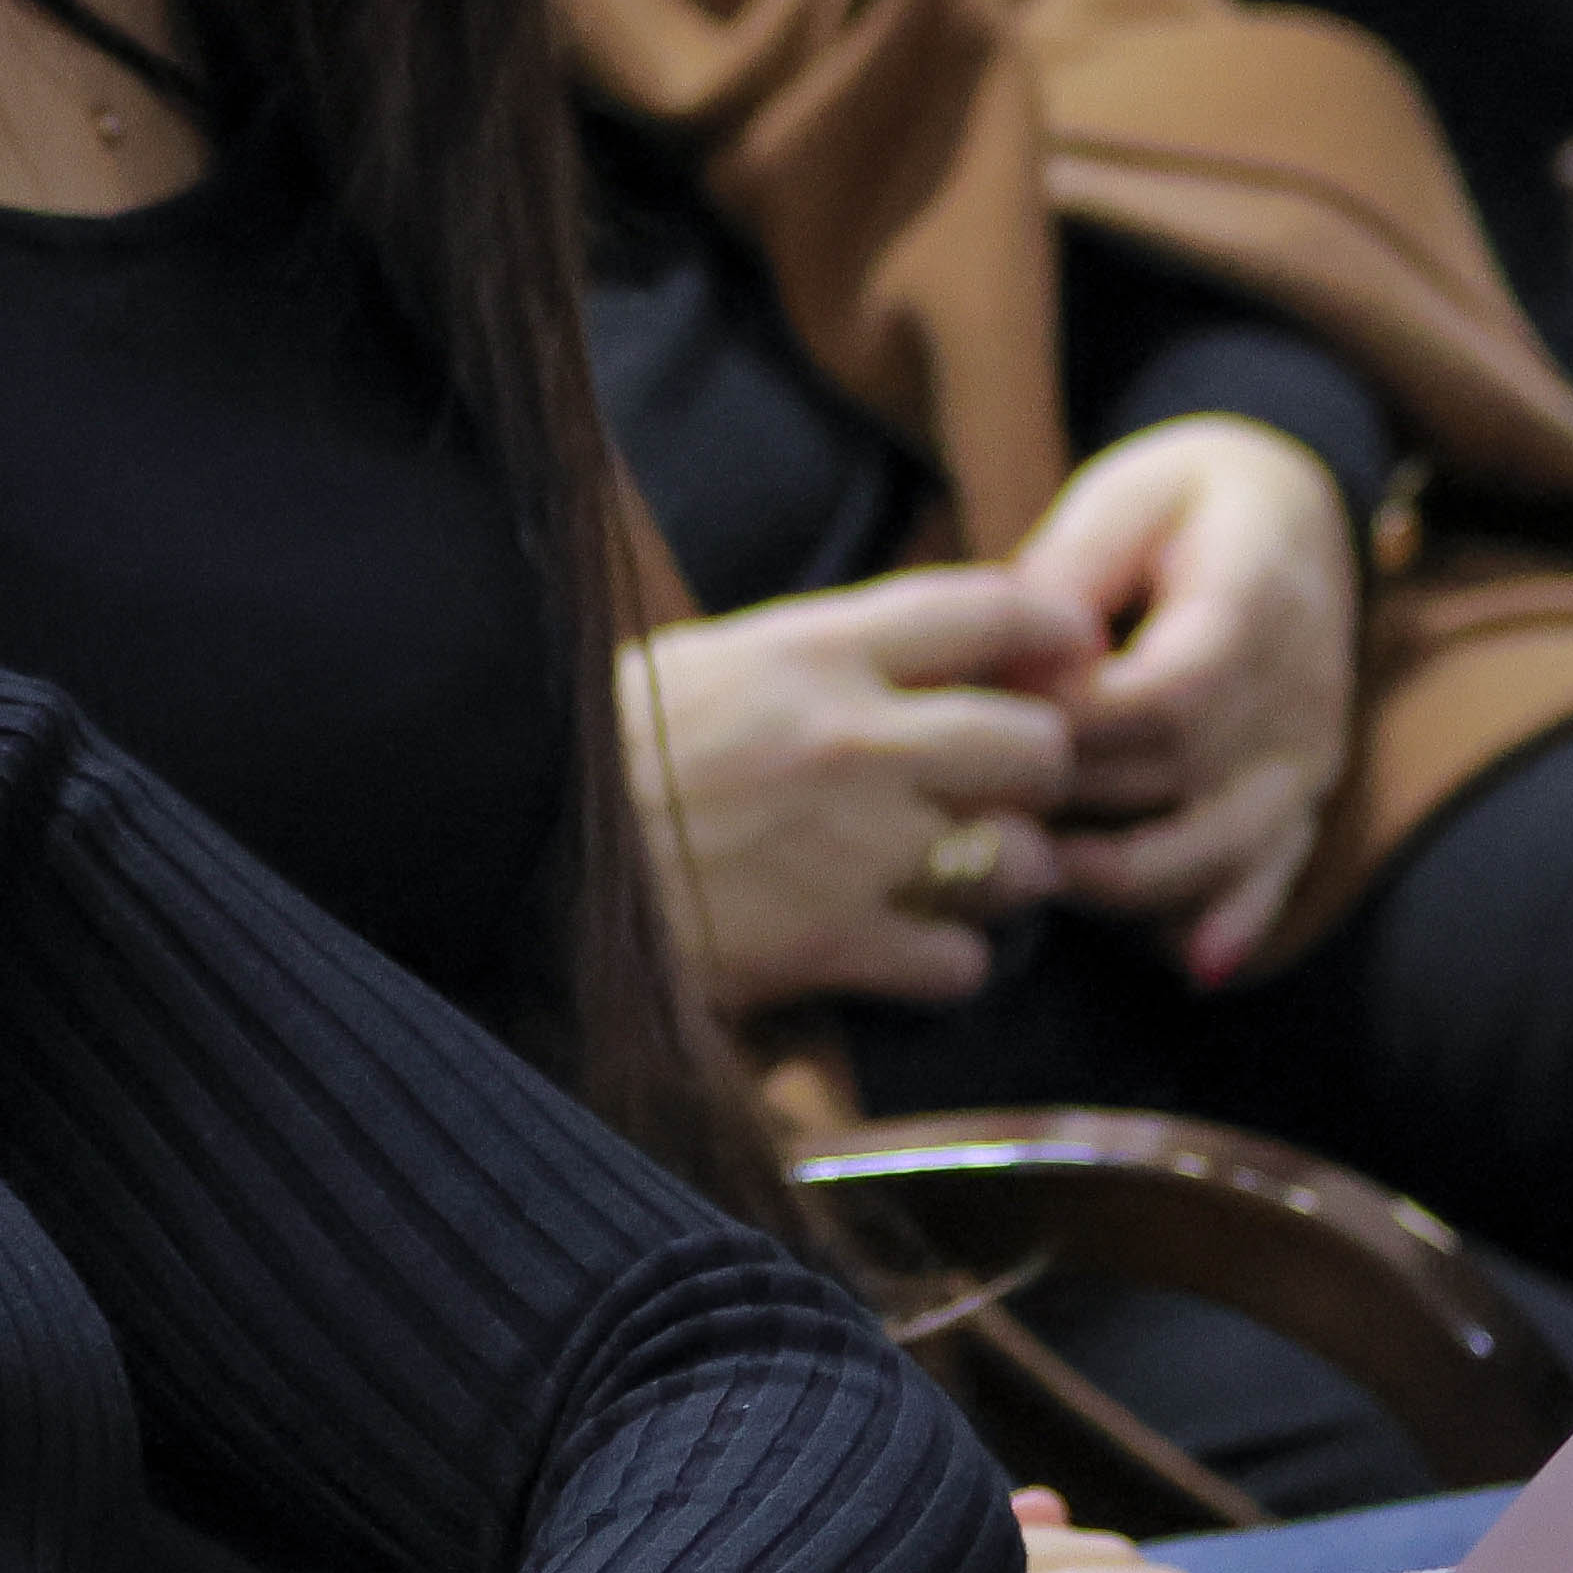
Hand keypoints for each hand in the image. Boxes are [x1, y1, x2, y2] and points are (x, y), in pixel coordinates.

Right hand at [623, 572, 1094, 1020]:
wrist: (508, 857)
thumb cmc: (597, 754)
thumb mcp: (707, 663)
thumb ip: (821, 658)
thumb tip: (927, 654)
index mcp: (812, 648)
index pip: (993, 609)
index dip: (1053, 632)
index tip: (1064, 658)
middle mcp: (854, 739)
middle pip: (1039, 743)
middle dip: (1033, 773)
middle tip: (994, 792)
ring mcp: (852, 848)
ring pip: (1022, 861)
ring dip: (1001, 875)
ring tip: (949, 877)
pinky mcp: (833, 946)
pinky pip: (961, 961)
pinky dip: (942, 963)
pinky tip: (895, 948)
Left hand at [1011, 417, 1362, 987]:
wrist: (1294, 508)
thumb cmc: (1182, 501)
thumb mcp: (1121, 498)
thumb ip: (1064, 573)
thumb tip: (1007, 658)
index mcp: (1253, 603)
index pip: (1168, 692)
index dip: (1078, 721)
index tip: (995, 721)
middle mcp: (1296, 690)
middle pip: (1184, 775)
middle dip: (1077, 803)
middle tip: (972, 817)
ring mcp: (1307, 752)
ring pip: (1226, 842)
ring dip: (1130, 875)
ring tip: (1037, 879)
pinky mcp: (1304, 794)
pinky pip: (1278, 870)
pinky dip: (1236, 921)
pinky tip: (1191, 965)